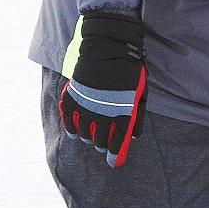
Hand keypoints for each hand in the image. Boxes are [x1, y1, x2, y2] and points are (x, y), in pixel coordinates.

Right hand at [58, 11, 147, 165]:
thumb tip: (133, 136)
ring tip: (90, 137)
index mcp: (122, 113)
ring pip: (84, 133)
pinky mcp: (74, 98)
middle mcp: (103, 113)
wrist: (108, 46)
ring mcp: (86, 106)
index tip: (112, 162)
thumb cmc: (128, 69)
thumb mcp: (140, 92)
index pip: (116, 143)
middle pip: (98, 140)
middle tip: (102, 145)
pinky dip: (71, 128)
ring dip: (87, 138)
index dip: (113, 155)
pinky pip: (68, 120)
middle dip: (100, 146)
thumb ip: (136, 116)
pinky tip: (74, 132)